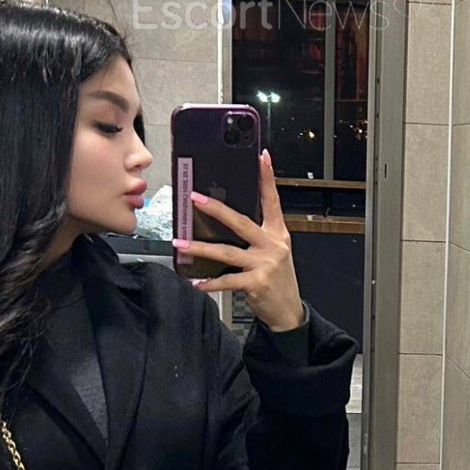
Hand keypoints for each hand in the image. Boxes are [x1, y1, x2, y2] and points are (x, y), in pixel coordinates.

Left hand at [172, 149, 304, 331]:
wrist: (288, 311)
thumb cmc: (278, 278)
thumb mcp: (274, 251)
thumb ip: (256, 236)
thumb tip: (226, 220)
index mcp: (277, 233)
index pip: (272, 200)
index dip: (267, 178)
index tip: (262, 157)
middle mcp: (273, 245)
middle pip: (241, 222)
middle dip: (216, 209)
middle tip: (195, 198)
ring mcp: (265, 264)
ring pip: (227, 251)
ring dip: (201, 247)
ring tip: (181, 243)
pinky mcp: (256, 283)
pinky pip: (227, 280)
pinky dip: (210, 282)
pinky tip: (197, 283)